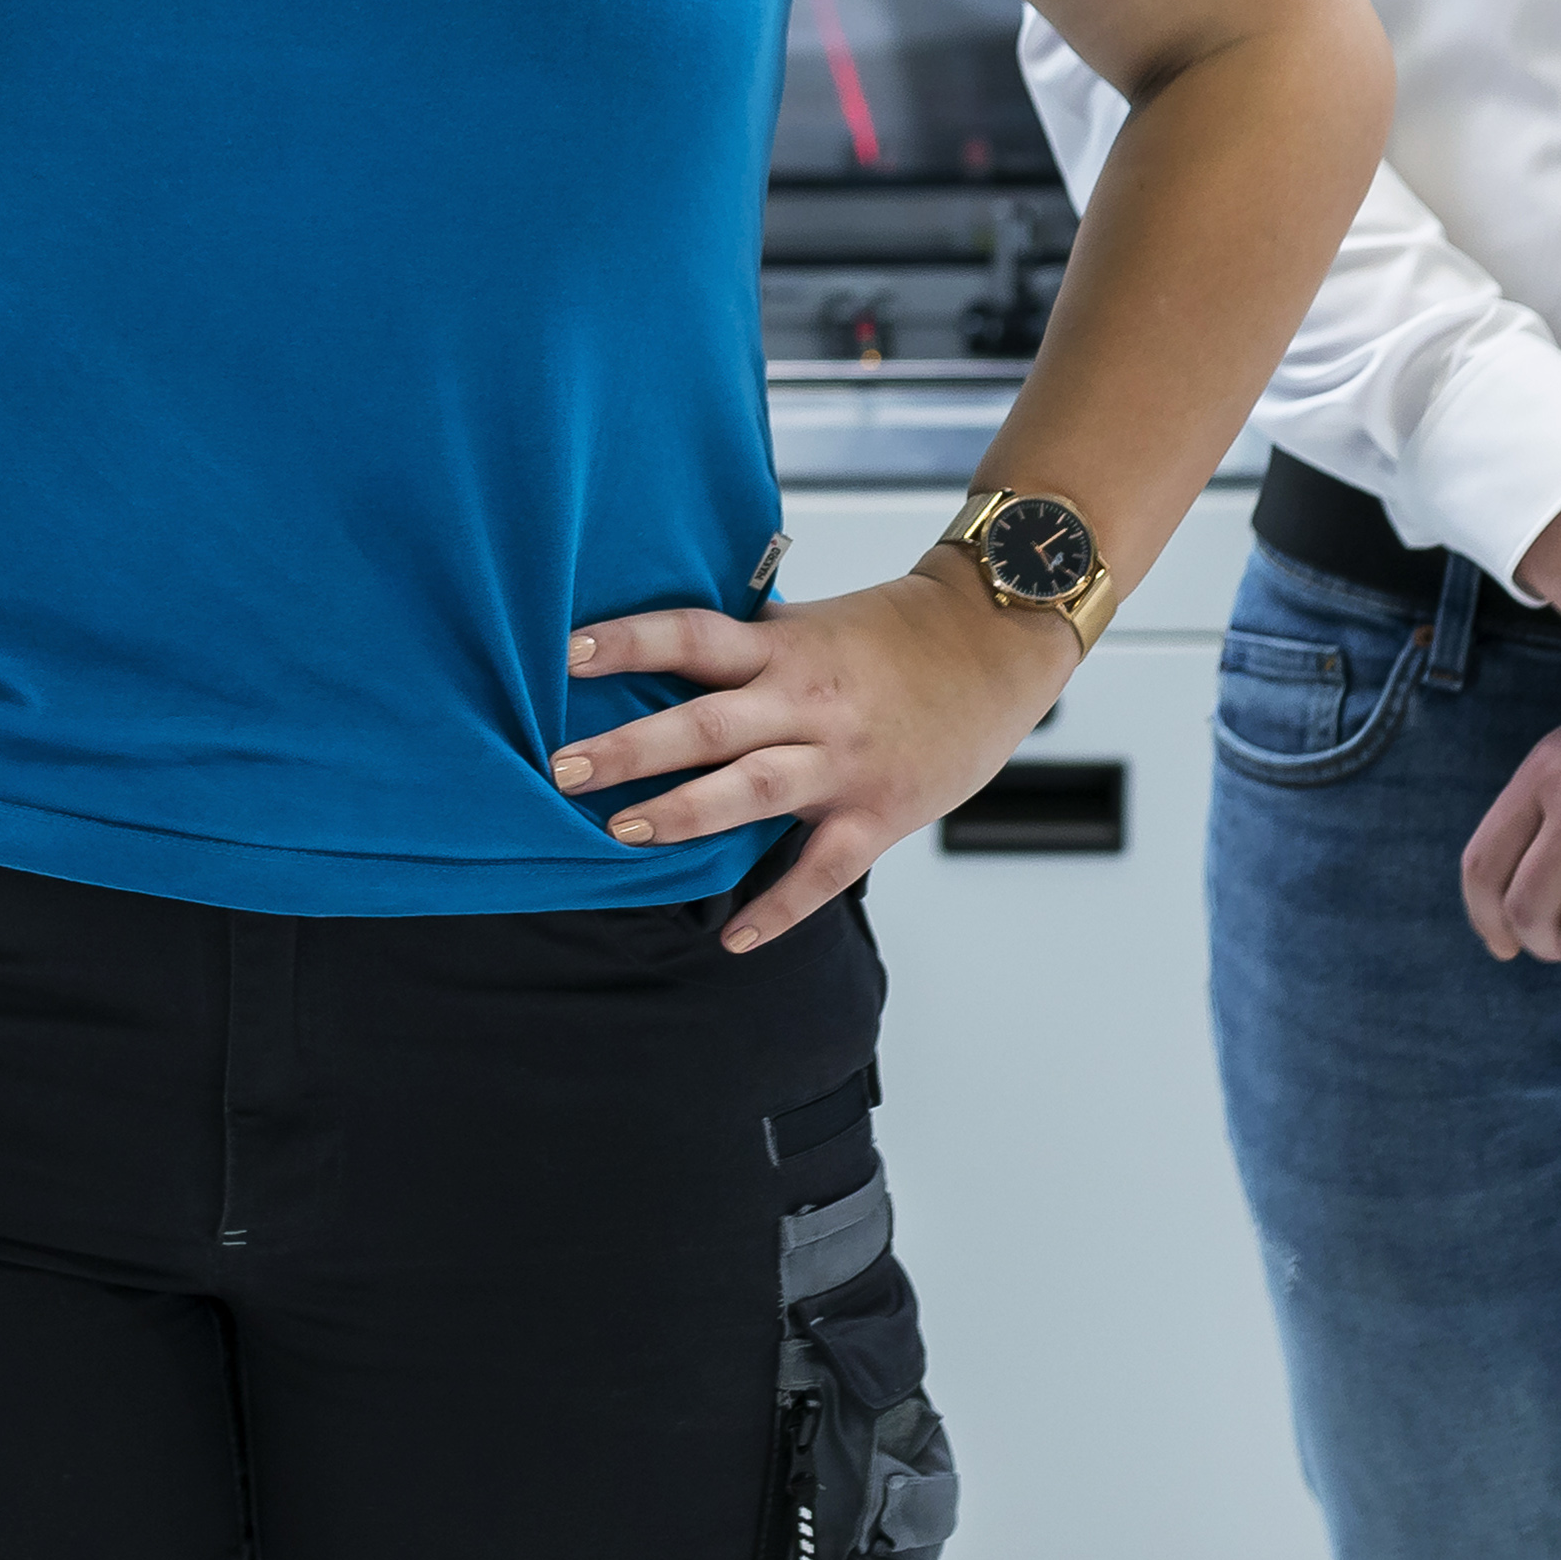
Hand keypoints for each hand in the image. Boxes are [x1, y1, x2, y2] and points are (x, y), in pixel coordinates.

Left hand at [557, 571, 1080, 957]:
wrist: (998, 643)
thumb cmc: (899, 632)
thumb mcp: (814, 620)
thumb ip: (748, 643)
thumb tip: (663, 647)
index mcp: (786, 647)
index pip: (694, 636)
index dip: (632, 642)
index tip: (568, 654)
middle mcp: (808, 703)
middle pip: (708, 724)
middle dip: (633, 749)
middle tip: (562, 769)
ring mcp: (844, 762)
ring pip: (754, 792)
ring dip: (683, 816)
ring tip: (619, 834)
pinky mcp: (880, 814)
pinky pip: (822, 870)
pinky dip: (779, 908)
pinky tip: (734, 939)